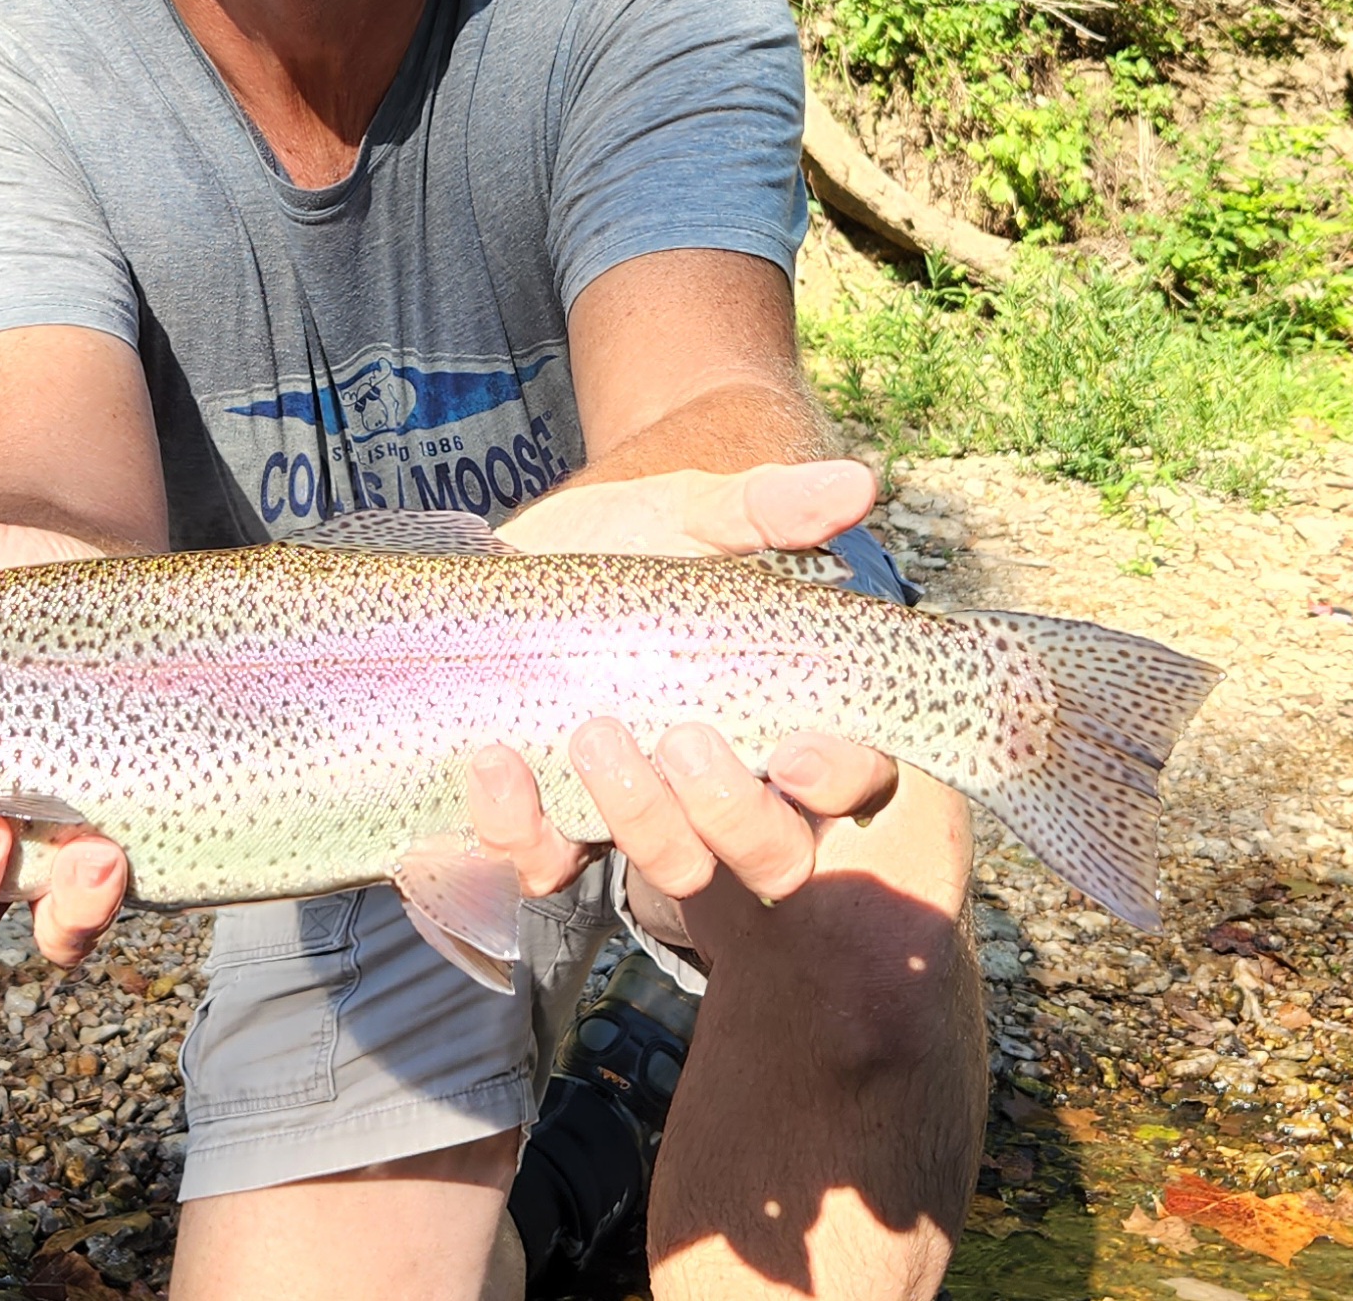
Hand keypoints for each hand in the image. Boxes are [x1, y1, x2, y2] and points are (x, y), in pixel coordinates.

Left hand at [469, 459, 897, 903]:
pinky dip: (519, 831)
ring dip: (639, 820)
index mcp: (786, 716)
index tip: (796, 753)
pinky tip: (496, 763)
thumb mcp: (691, 513)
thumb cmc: (631, 538)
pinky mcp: (554, 821)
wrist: (522, 554)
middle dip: (733, 815)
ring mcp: (642, 811)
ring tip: (591, 734)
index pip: (850, 780)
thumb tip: (857, 483)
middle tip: (685, 740)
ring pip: (673, 869)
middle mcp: (727, 785)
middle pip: (772, 856)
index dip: (836, 780)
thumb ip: (767, 506)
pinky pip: (547, 865)